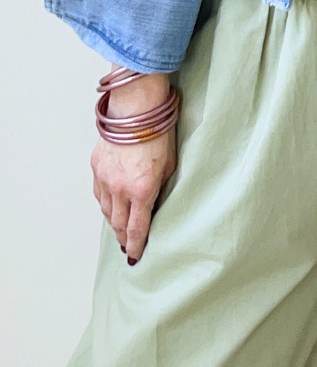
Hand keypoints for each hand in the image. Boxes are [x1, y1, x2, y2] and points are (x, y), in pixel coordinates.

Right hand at [90, 72, 176, 263]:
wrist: (136, 109)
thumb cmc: (159, 134)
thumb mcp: (170, 166)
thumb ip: (161, 189)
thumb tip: (156, 204)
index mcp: (142, 191)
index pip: (137, 229)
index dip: (136, 246)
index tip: (135, 257)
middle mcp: (120, 188)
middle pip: (119, 224)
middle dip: (124, 238)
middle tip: (129, 247)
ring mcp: (105, 178)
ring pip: (106, 211)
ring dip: (114, 222)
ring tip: (120, 230)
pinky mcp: (96, 167)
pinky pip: (99, 194)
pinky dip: (105, 204)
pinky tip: (111, 207)